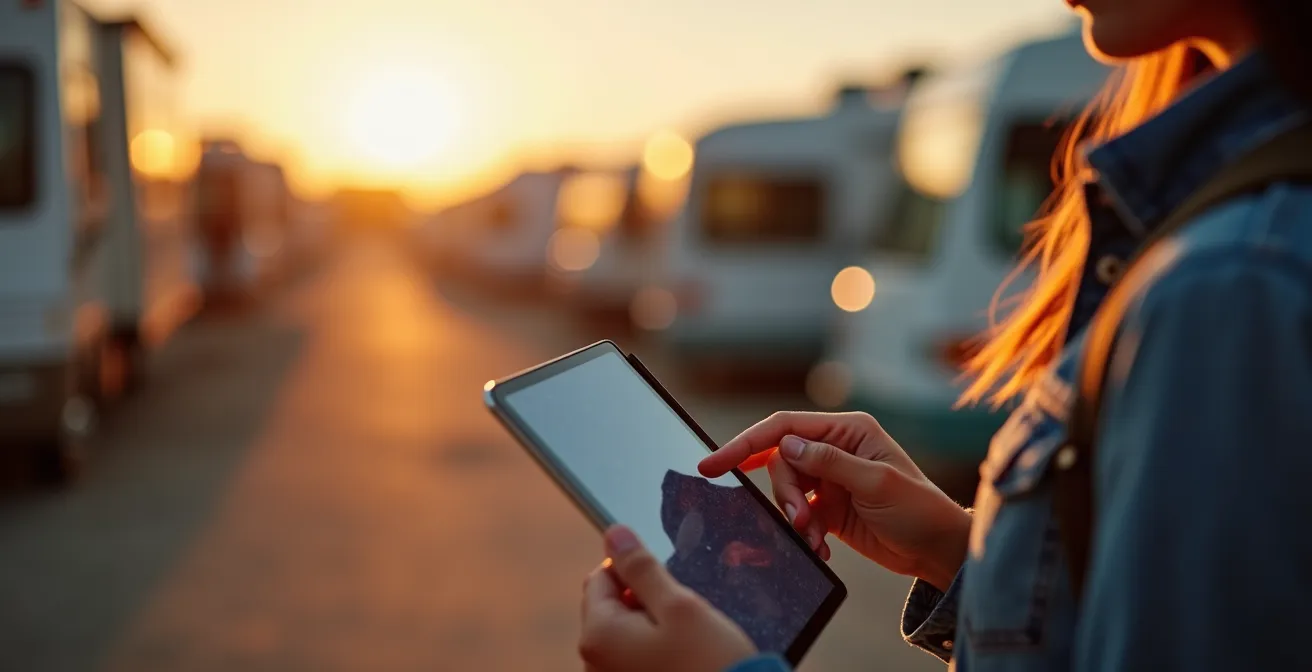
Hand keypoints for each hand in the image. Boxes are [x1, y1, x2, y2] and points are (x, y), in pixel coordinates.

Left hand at [579, 526, 756, 671]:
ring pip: (626, 634)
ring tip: (688, 639)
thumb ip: (642, 568)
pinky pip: (636, 658)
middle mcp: (595, 662)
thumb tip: (614, 534)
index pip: (599, 577)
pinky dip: (657, 650)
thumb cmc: (711, 665)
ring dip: (652, 626)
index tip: (666, 578)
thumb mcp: (680, 605)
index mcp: (600, 635)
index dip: (632, 569)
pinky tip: (685, 658)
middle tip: (682, 612)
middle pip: (610, 607)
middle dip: (643, 600)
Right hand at [699, 411, 969, 590]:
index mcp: (847, 431)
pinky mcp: (828, 508)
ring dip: (793, 516)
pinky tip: (820, 547)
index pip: (784, 428)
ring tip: (814, 538)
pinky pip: (798, 515)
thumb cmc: (919, 510)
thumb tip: (785, 446)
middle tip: (800, 520)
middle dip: (783, 493)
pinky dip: (803, 533)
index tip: (712, 464)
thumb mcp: (876, 482)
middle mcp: (834, 450)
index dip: (745, 442)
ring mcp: (829, 479)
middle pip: (780, 461)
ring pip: (786, 490)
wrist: (939, 551)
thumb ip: (829, 462)